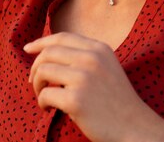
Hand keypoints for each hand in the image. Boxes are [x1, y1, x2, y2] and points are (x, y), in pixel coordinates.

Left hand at [24, 33, 163, 141]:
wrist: (136, 127)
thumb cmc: (117, 101)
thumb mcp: (107, 67)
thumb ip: (85, 56)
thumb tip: (49, 52)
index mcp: (99, 49)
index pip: (62, 37)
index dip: (41, 42)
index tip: (27, 49)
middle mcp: (92, 58)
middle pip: (48, 52)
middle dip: (35, 67)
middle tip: (33, 82)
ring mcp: (84, 78)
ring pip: (43, 70)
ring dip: (36, 85)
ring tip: (43, 97)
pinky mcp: (76, 99)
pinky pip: (45, 94)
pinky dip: (42, 102)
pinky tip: (49, 110)